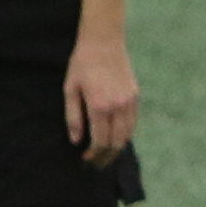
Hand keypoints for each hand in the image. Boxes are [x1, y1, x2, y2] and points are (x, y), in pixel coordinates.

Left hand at [64, 31, 140, 164]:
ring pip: (127, 135)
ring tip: (106, 155)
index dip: (93, 155)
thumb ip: (73, 117)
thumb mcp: (70, 89)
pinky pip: (133, 122)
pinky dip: (125, 134)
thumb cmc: (82, 65)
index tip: (86, 160)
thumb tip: (76, 140)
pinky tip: (115, 137)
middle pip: (116, 142)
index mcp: (99, 106)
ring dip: (117, 148)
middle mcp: (118, 107)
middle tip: (96, 163)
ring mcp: (130, 102)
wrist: (104, 42)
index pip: (100, 141)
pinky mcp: (135, 97)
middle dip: (106, 156)